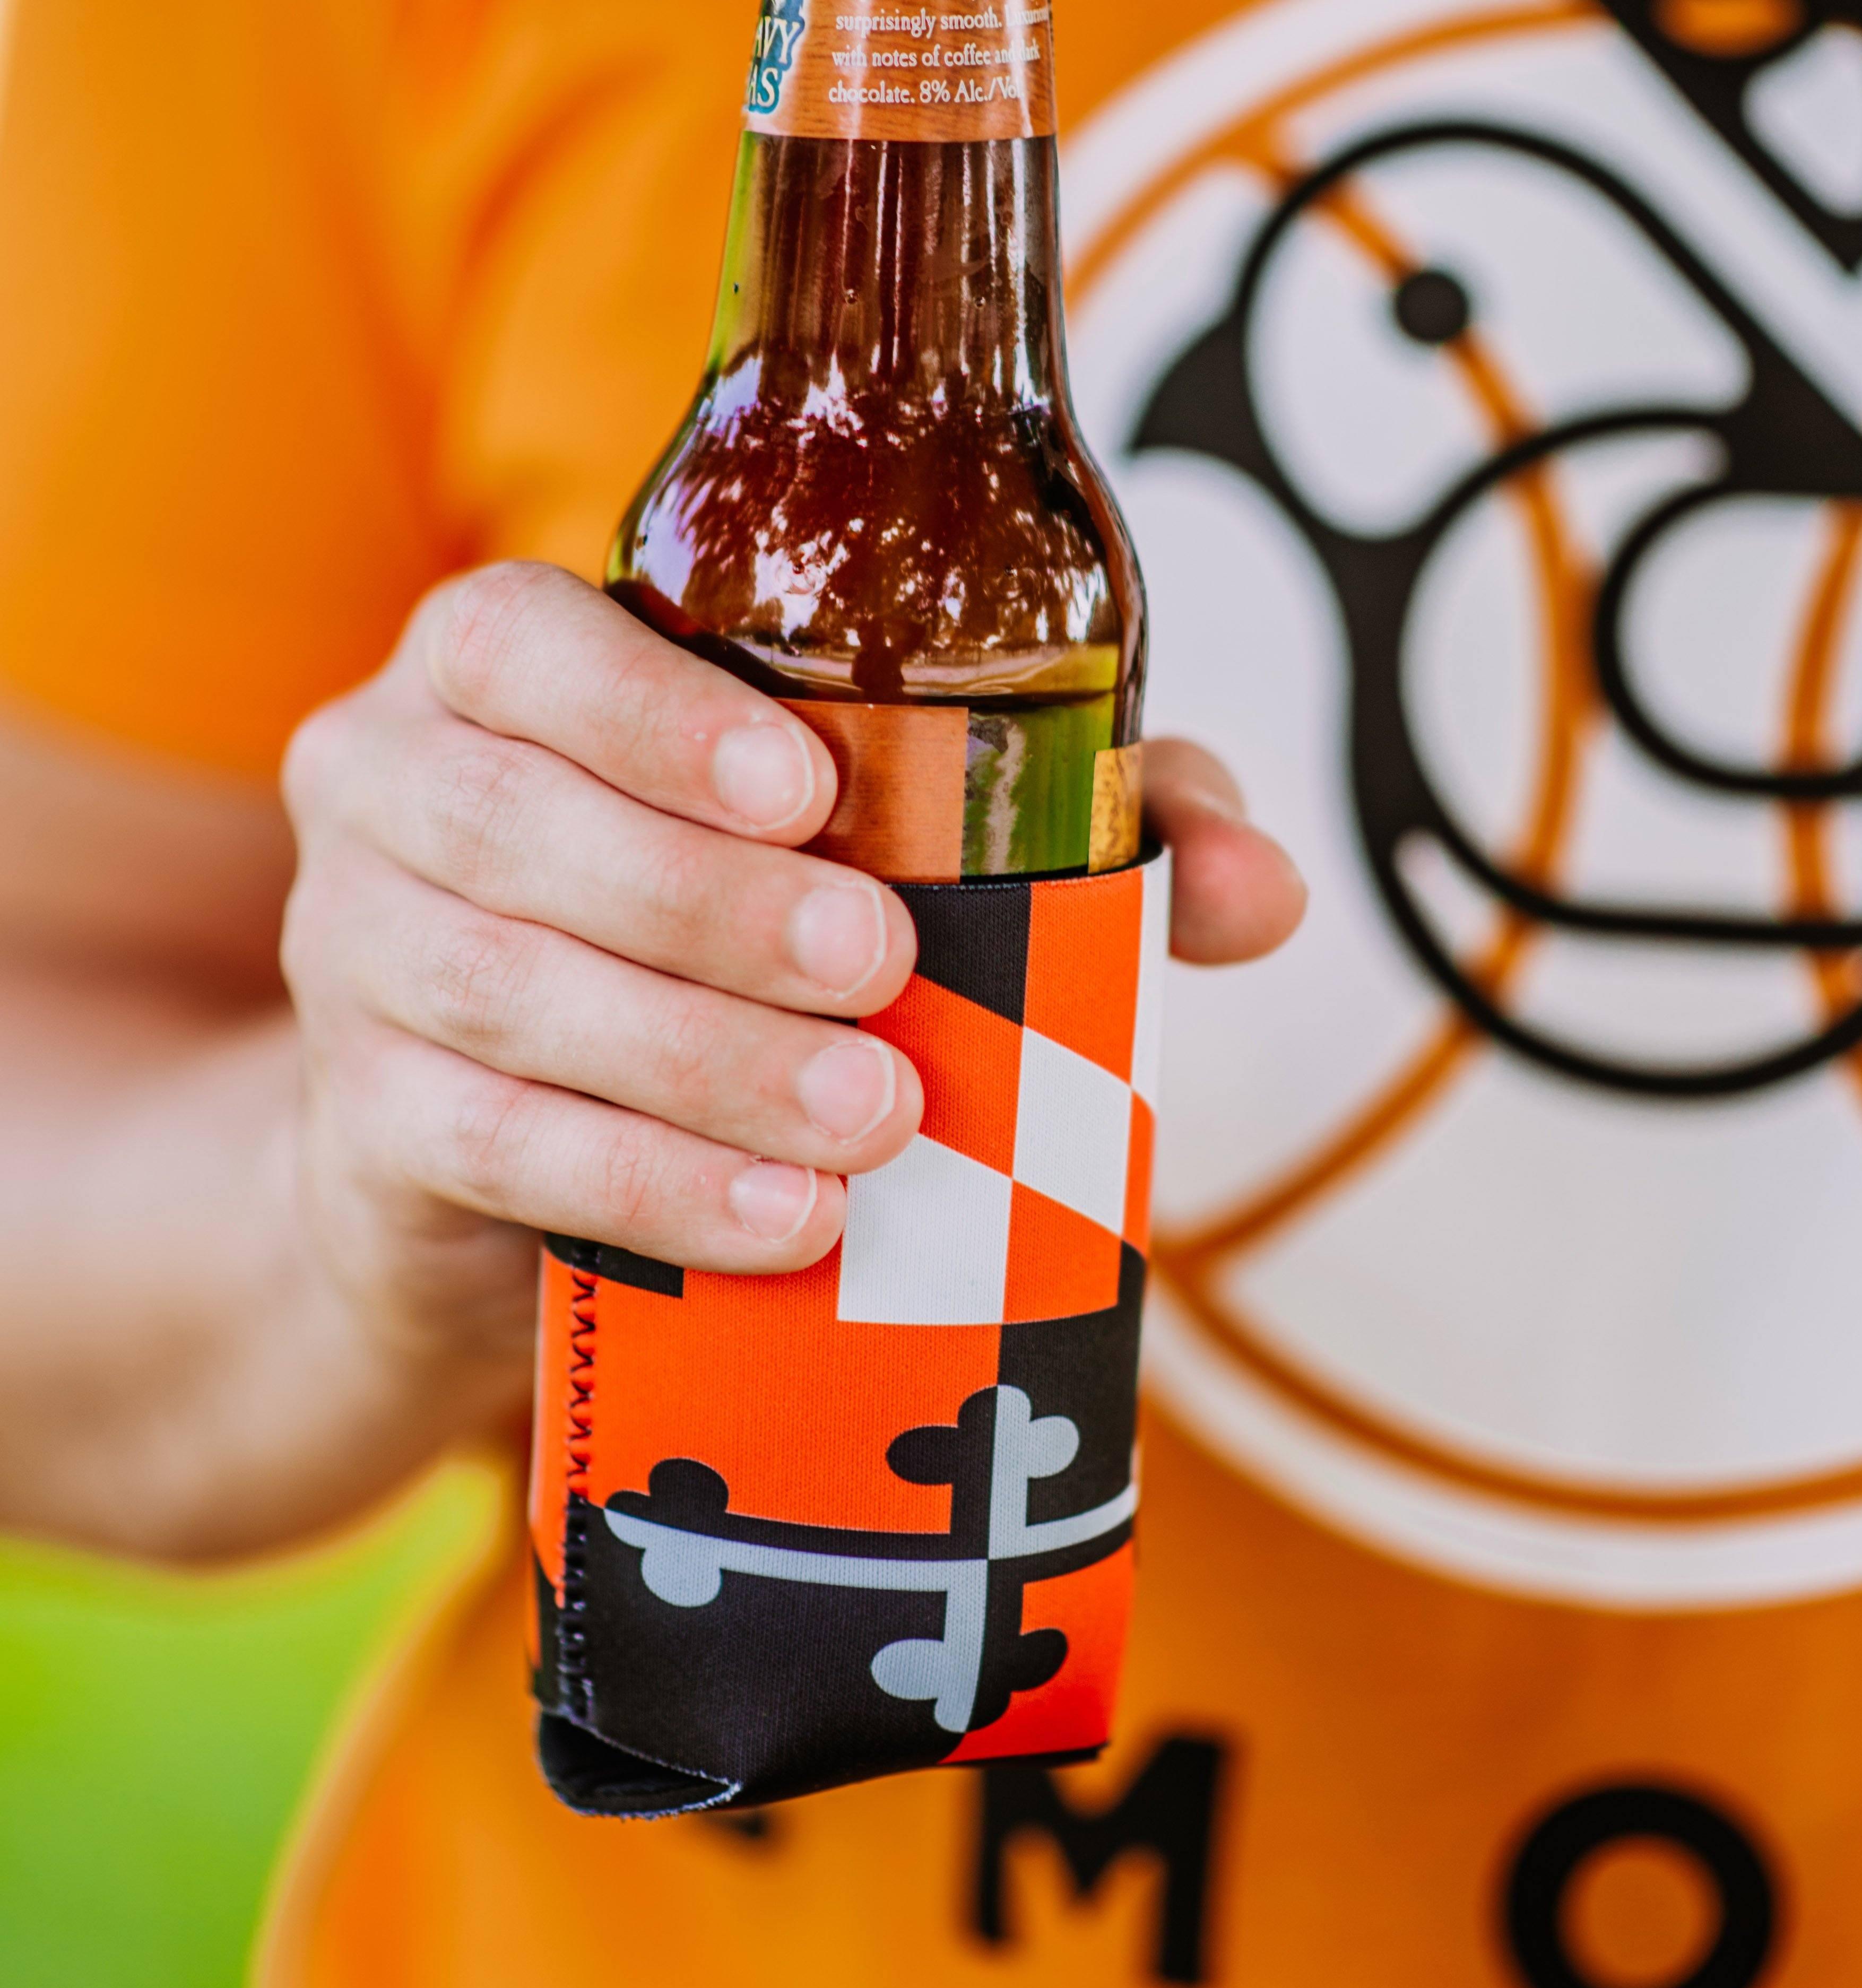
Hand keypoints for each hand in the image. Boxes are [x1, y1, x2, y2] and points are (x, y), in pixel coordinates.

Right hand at [281, 563, 1303, 1402]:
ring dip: (699, 1062)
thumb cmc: (725, 948)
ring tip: (870, 1125)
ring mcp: (354, 959)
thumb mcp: (880, 851)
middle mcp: (395, 791)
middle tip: (883, 974)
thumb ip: (1073, 826)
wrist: (509, 1144)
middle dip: (708, 903)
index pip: (523, 641)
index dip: (647, 707)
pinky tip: (785, 1226)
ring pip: (496, 989)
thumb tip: (1260, 891)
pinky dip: (645, 1186)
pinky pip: (486, 1144)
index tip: (808, 784)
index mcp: (505, 679)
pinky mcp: (368, 1123)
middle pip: (514, 823)